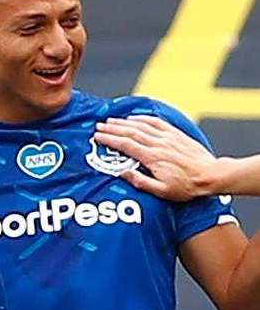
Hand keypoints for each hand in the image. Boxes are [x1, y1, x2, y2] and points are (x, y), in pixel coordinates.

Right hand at [94, 116, 222, 200]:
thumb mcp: (161, 191)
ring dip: (124, 122)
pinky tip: (135, 117)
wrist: (211, 176)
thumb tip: (122, 173)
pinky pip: (157, 122)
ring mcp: (168, 138)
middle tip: (99, 126)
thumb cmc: (186, 187)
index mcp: (152, 158)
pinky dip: (144, 118)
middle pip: (131, 132)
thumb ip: (140, 181)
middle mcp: (158, 144)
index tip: (98, 137)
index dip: (110, 140)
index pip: (126, 145)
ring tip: (112, 121)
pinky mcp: (176, 135)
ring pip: (142, 126)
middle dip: (113, 128)